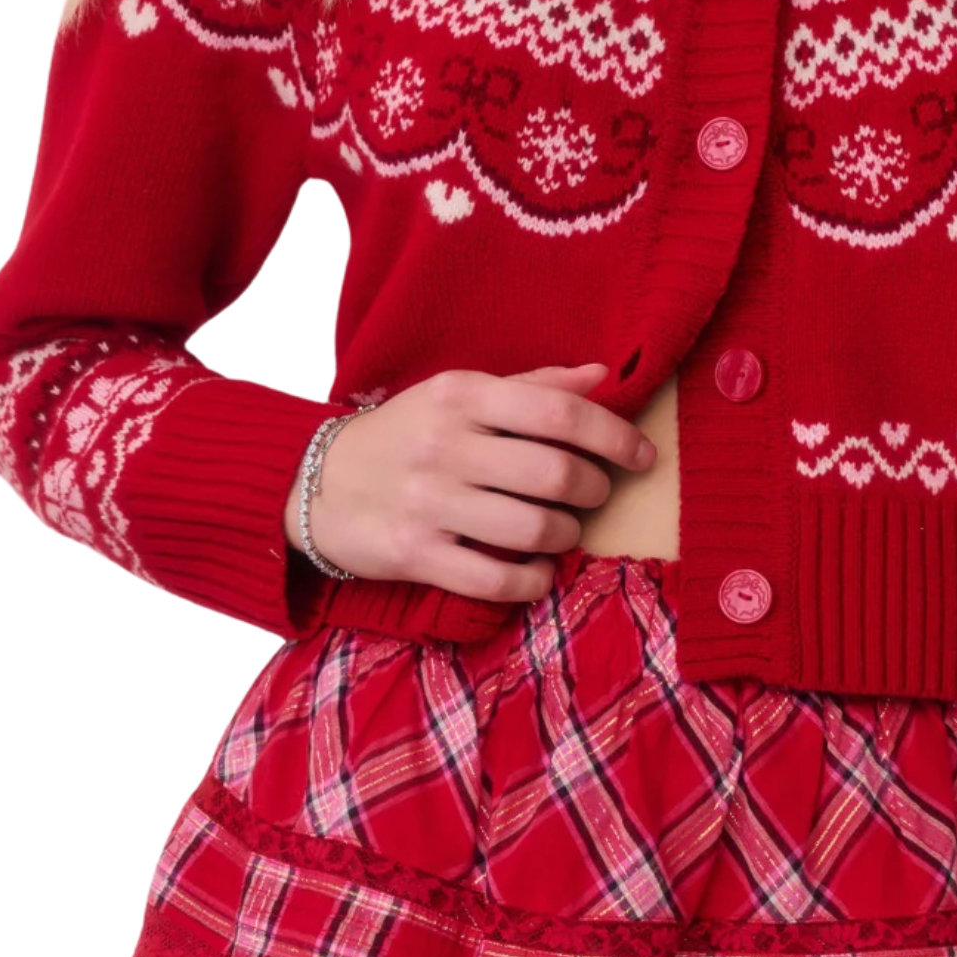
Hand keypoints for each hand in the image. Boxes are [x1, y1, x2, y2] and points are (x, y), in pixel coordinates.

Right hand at [284, 360, 656, 602]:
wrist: (313, 483)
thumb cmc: (404, 434)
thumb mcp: (458, 394)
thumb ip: (532, 386)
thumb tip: (603, 376)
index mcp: (461, 395)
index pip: (560, 412)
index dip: (614, 436)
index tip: (642, 454)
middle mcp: (446, 445)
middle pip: (555, 473)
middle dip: (594, 489)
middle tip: (595, 493)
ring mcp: (429, 503)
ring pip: (533, 528)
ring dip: (566, 535)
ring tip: (563, 530)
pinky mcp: (415, 554)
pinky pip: (497, 578)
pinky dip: (533, 580)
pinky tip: (538, 570)